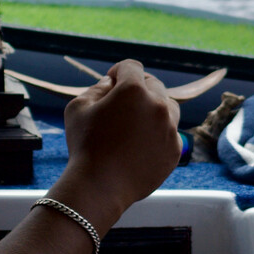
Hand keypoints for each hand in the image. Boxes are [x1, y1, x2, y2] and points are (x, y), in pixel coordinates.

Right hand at [59, 60, 181, 218]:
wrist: (99, 186)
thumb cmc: (84, 145)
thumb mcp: (78, 107)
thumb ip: (97, 88)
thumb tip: (111, 83)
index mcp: (133, 90)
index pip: (132, 67)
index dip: (119, 71)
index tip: (111, 82)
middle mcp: (157, 105)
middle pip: (153, 84)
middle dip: (138, 88)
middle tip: (122, 102)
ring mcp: (170, 128)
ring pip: (168, 107)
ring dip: (154, 108)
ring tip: (136, 120)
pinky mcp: (175, 150)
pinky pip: (170, 133)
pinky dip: (159, 133)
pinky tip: (141, 143)